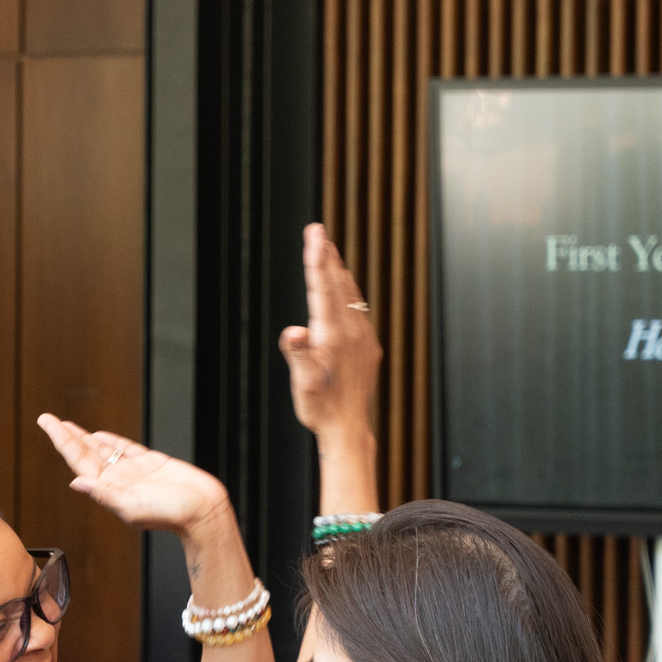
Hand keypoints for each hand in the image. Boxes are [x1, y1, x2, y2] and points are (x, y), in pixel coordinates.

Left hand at [40, 414, 232, 537]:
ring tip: (67, 426)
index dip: (62, 441)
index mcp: (110, 489)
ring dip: (84, 437)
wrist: (203, 511)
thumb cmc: (172, 515)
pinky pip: (126, 449)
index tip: (47, 423)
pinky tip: (99, 436)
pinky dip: (111, 441)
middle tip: (47, 419)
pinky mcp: (152, 464)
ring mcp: (134, 471)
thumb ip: (105, 495)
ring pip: (102, 449)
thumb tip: (77, 483)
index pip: (78, 460)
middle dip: (66, 435)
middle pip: (85, 452)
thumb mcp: (133, 507)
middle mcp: (118, 480)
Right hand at [279, 223, 381, 438]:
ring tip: (331, 251)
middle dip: (327, 255)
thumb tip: (294, 332)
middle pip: (338, 284)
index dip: (316, 257)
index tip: (315, 232)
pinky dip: (350, 294)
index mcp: (332, 335)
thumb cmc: (321, 409)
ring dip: (339, 271)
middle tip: (319, 230)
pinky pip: (359, 312)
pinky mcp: (368, 349)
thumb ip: (299, 354)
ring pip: (351, 296)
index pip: (322, 287)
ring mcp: (362, 339)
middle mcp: (351, 332)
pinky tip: (348, 292)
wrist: (349, 430)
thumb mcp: (304, 385)